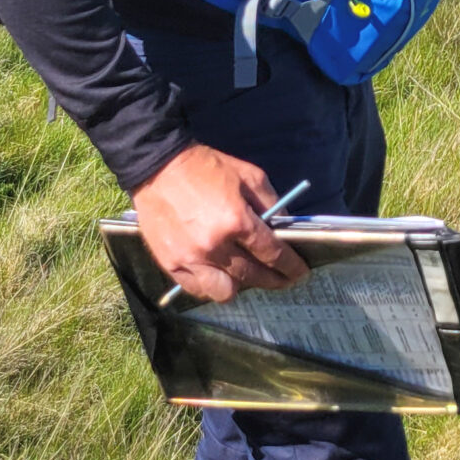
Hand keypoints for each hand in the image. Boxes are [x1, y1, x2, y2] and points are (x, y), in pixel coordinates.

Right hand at [131, 144, 309, 303]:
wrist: (158, 166)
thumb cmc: (207, 167)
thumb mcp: (249, 176)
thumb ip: (271, 204)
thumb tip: (284, 228)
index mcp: (237, 221)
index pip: (272, 254)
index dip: (291, 266)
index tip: (300, 272)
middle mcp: (214, 246)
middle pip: (253, 277)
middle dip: (274, 280)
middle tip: (283, 278)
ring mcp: (190, 258)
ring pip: (225, 293)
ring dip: (240, 285)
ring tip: (245, 274)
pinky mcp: (170, 264)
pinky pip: (198, 290)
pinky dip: (211, 286)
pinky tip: (219, 274)